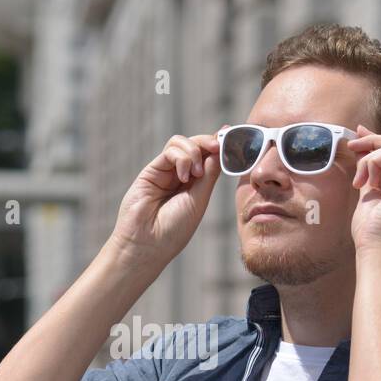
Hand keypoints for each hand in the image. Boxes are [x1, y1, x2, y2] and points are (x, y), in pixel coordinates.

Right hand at [110, 132, 221, 265]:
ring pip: (181, 143)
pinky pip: (170, 151)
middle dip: (209, 142)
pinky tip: (182, 176)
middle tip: (218, 147)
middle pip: (196, 145)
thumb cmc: (174, 229)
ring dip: (194, 151)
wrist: (148, 243)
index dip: (220, 145)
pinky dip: (182, 158)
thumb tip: (221, 149)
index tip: (232, 136)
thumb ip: (209, 174)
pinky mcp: (152, 170)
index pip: (208, 157)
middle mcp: (179, 176)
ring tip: (196, 173)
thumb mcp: (199, 199)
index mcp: (195, 185)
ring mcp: (165, 172)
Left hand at [347, 124, 380, 263]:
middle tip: (352, 144)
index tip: (360, 138)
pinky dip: (372, 162)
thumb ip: (373, 172)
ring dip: (370, 157)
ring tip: (358, 180)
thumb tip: (364, 147)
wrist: (376, 255)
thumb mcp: (372, 195)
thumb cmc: (372, 234)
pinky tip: (364, 183)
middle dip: (375, 141)